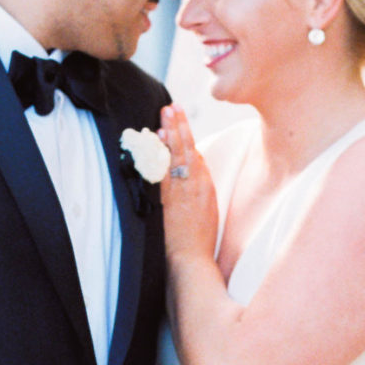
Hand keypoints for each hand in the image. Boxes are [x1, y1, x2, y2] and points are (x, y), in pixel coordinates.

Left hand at [157, 105, 217, 262]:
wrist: (191, 258)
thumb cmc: (199, 238)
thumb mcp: (207, 208)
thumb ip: (199, 185)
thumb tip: (192, 163)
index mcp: (206, 185)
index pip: (195, 153)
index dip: (187, 133)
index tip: (179, 116)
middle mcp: (195, 184)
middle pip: (187, 149)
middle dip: (179, 125)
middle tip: (171, 106)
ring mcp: (181, 191)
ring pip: (176, 156)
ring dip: (170, 132)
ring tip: (164, 114)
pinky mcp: (168, 199)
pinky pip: (163, 170)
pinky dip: (161, 153)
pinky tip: (156, 139)